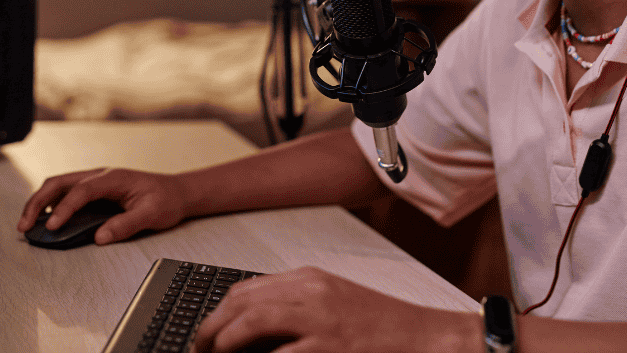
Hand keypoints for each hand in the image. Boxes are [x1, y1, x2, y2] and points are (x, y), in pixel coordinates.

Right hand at [16, 167, 188, 244]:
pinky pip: (66, 194)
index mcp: (114, 178)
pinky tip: (45, 221)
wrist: (177, 192)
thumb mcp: (152, 214)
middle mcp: (101, 175)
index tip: (52, 227)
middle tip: (24, 226)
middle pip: (60, 182)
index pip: (82, 191)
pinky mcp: (94, 191)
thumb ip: (126, 225)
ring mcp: (96, 181)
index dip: (64, 209)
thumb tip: (99, 237)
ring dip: (40, 203)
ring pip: (58, 186)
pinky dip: (50, 205)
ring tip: (27, 225)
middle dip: (38, 202)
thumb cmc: (166, 200)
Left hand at [191, 266, 481, 352]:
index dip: (218, 312)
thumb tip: (253, 327)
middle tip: (199, 349)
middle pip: (242, 301)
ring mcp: (321, 318)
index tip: (206, 333)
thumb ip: (297, 307)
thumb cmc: (384, 326)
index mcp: (310, 279)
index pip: (247, 289)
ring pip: (253, 320)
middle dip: (212, 327)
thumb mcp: (335, 302)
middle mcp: (311, 291)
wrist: (427, 337)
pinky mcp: (331, 345)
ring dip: (223, 341)